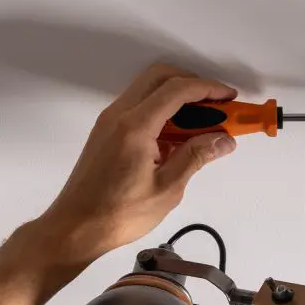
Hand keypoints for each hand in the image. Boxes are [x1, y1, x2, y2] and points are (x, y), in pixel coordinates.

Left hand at [36, 63, 239, 263]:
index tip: (230, 97)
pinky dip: (161, 110)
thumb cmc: (118, 214)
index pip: (177, 90)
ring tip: (202, 124)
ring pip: (148, 89)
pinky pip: (138, 106)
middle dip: (192, 84)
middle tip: (217, 105)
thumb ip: (196, 157)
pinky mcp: (106, 132)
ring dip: (176, 97)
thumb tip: (224, 140)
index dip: (208, 88)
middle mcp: (119, 115)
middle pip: (160, 77)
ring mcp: (109, 121)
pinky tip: (178, 137)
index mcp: (135, 127)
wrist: (75, 227)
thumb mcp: (167, 189)